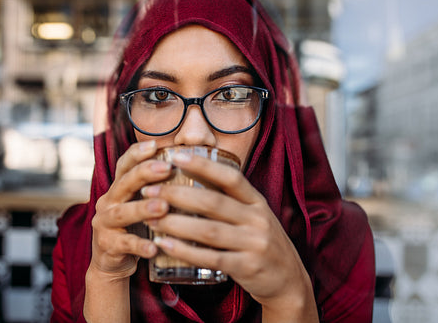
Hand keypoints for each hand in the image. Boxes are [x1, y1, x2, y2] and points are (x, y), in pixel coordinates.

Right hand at [88, 141, 170, 279]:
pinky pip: (124, 244)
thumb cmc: (136, 228)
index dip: (137, 153)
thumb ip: (158, 189)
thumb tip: (193, 169)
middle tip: (167, 168)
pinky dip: (139, 245)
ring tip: (163, 206)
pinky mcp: (107, 246)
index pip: (125, 165)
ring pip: (122, 213)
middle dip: (144, 173)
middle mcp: (108, 202)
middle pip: (124, 183)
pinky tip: (155, 247)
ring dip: (142, 208)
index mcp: (119, 189)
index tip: (155, 144)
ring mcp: (104, 224)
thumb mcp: (142, 205)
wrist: (113, 263)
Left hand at [142, 152, 317, 317]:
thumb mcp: (254, 216)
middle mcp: (258, 219)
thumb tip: (190, 181)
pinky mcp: (247, 267)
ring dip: (175, 223)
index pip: (230, 177)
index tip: (176, 156)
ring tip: (151, 217)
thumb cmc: (260, 243)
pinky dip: (185, 251)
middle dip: (177, 194)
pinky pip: (210, 258)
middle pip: (213, 202)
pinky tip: (164, 245)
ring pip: (209, 230)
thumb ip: (230, 201)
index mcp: (257, 202)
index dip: (203, 165)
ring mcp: (254, 244)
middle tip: (149, 191)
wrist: (288, 281)